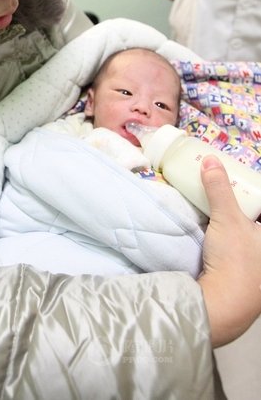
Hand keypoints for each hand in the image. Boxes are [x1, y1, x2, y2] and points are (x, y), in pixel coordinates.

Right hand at [198, 156, 260, 347]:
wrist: (221, 307)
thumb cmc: (235, 260)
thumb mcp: (226, 218)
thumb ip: (218, 189)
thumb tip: (210, 160)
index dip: (253, 201)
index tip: (246, 190)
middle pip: (256, 230)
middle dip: (248, 217)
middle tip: (231, 201)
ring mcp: (259, 275)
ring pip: (250, 247)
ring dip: (241, 237)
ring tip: (222, 219)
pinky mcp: (246, 286)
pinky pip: (242, 260)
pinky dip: (231, 250)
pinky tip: (217, 244)